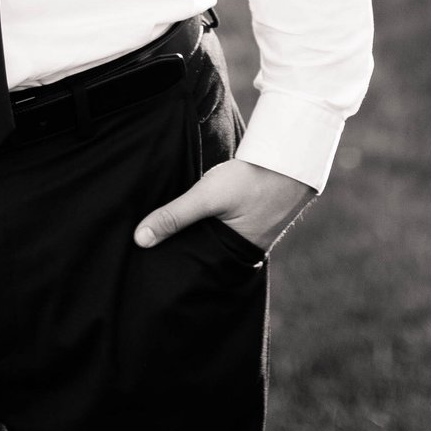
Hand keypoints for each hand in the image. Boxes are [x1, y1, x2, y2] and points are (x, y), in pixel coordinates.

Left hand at [132, 158, 315, 253]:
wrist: (290, 158)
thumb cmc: (252, 179)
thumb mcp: (208, 196)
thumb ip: (174, 216)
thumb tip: (140, 240)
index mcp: (233, 257)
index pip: (196, 273)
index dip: (176, 270)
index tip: (150, 269)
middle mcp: (242, 252)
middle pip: (203, 259)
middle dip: (183, 256)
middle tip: (151, 256)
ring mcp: (249, 236)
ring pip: (212, 242)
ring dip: (195, 238)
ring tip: (166, 237)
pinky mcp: (249, 219)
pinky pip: (222, 228)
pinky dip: (207, 226)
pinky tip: (194, 218)